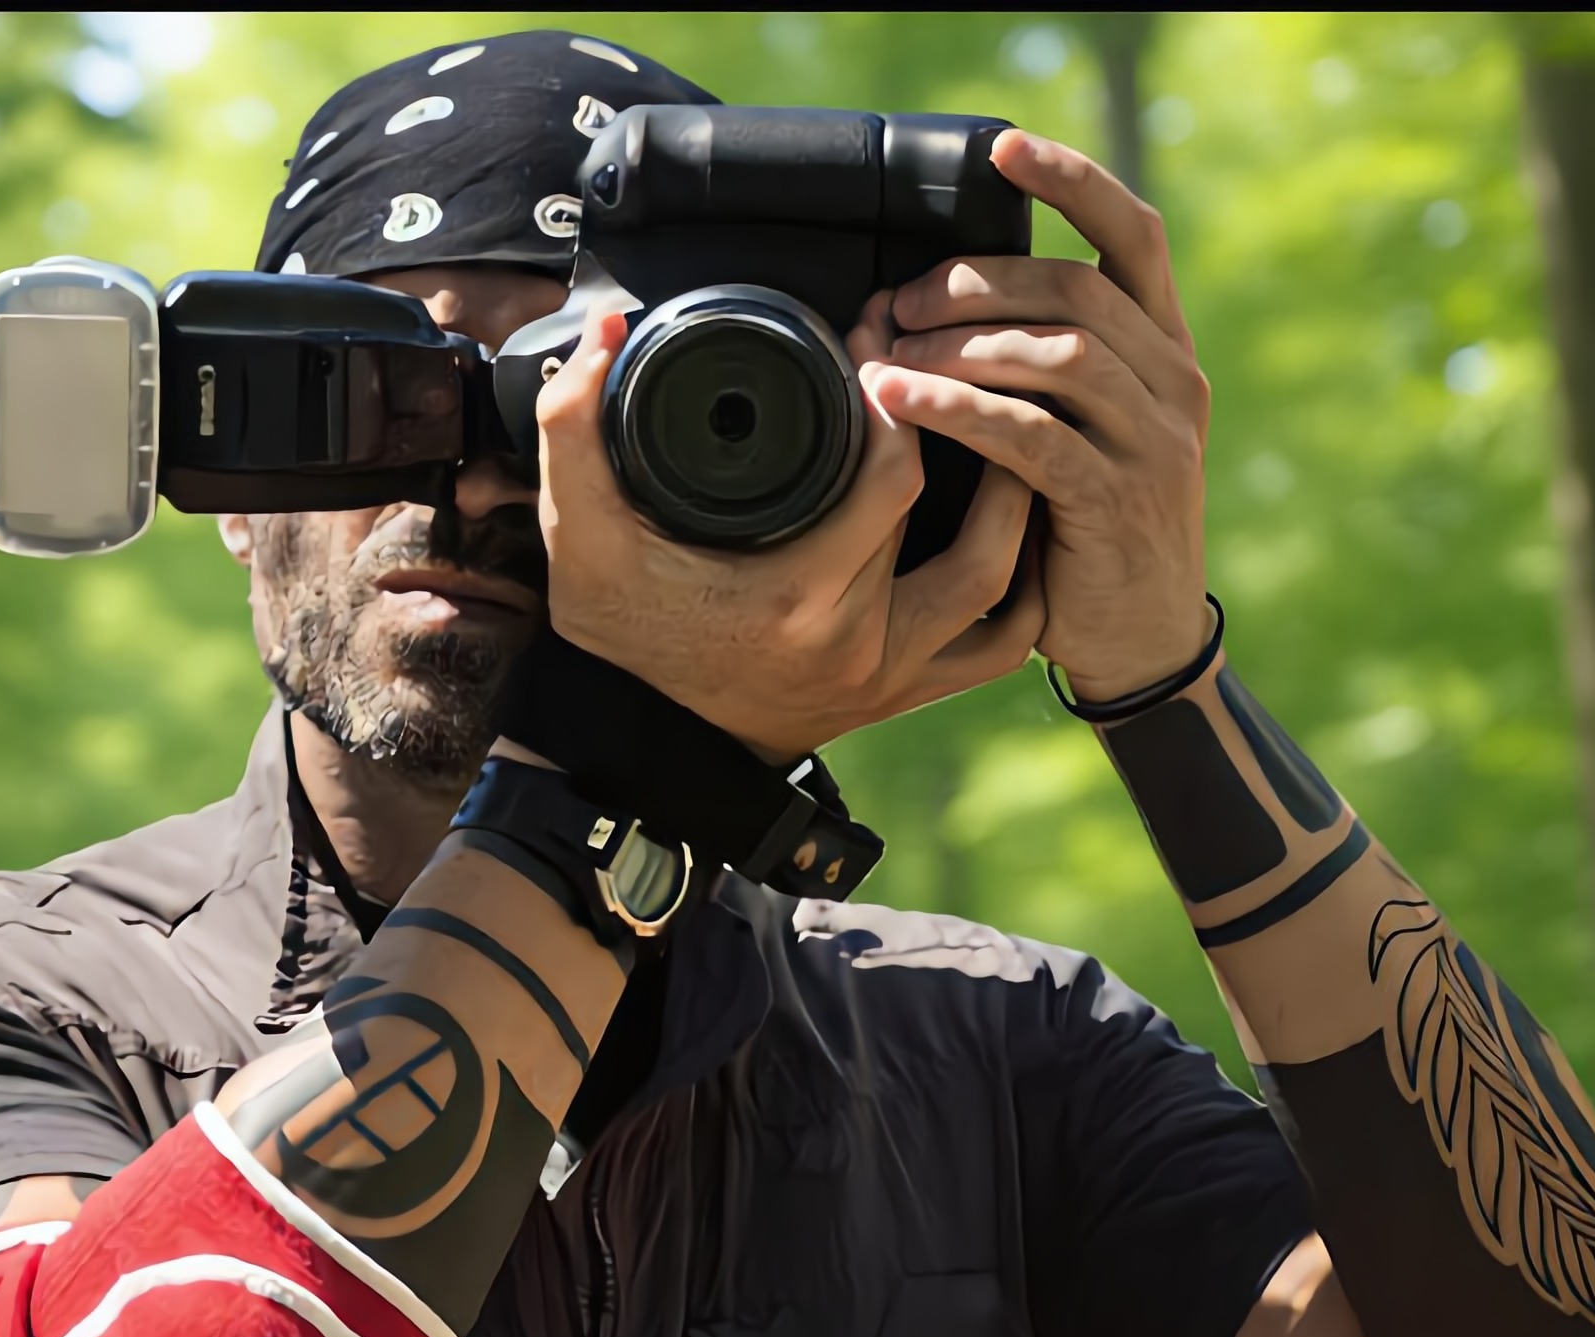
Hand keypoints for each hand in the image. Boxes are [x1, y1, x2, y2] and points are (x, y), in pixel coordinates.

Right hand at [535, 310, 1042, 760]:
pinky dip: (1022, 591)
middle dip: (968, 433)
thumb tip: (604, 333)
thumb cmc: (621, 635)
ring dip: (1021, 513)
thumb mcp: (580, 534)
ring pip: (1005, 592)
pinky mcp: (903, 697)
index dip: (900, 394)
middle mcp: (860, 646)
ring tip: (1007, 440)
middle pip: (972, 527)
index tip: (875, 345)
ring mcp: (891, 681)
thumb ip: (572, 427)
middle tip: (948, 373)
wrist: (643, 745)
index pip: (894, 477)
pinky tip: (1013, 531)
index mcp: (797, 598)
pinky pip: (999, 649)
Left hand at [878, 130, 1210, 702]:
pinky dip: (961, 410)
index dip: (1074, 181)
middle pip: (1075, 292)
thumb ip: (1049, 373)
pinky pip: (1031, 437)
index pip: (1135, 238)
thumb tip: (946, 309)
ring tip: (890, 352)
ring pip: (1059, 356)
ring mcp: (1152, 445)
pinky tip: (904, 400)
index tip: (1004, 151)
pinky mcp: (1114, 501)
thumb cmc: (1088, 534)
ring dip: (963, 344)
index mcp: (1166, 354)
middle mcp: (1173, 386)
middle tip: (898, 300)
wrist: (1140, 640)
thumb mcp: (1085, 437)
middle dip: (976, 283)